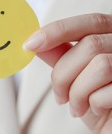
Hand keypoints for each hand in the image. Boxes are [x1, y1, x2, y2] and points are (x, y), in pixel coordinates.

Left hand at [23, 13, 111, 133]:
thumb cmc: (102, 107)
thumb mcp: (77, 78)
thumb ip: (62, 57)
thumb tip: (35, 42)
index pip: (90, 22)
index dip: (58, 31)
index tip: (29, 45)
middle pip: (90, 46)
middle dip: (64, 74)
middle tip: (60, 97)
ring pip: (100, 65)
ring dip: (77, 92)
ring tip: (77, 107)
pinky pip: (109, 90)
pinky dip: (94, 104)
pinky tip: (97, 110)